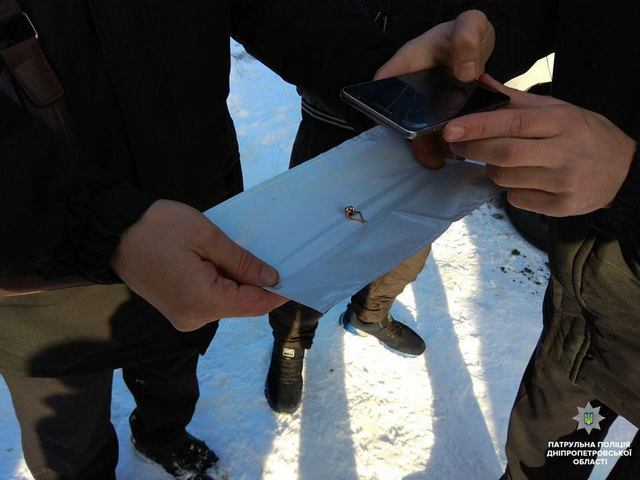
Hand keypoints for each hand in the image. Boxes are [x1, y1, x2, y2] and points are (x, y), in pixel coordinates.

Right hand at [112, 200, 286, 330]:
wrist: (112, 230)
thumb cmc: (158, 227)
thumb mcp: (207, 237)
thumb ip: (242, 262)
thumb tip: (272, 279)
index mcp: (203, 302)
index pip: (254, 304)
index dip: (278, 293)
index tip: (298, 278)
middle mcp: (195, 318)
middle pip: (241, 305)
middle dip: (258, 284)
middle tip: (272, 257)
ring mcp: (183, 316)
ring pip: (226, 302)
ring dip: (239, 282)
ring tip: (246, 255)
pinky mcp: (176, 309)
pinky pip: (210, 300)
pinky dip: (222, 284)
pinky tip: (224, 263)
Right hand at [374, 10, 495, 168]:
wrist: (478, 43)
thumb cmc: (468, 30)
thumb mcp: (469, 25)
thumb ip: (466, 40)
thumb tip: (466, 72)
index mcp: (409, 62)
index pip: (384, 85)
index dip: (383, 106)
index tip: (395, 126)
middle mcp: (411, 86)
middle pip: (401, 115)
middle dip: (412, 138)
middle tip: (426, 156)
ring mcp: (425, 103)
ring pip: (419, 128)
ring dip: (428, 146)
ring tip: (440, 161)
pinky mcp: (441, 113)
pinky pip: (436, 131)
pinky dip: (443, 144)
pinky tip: (454, 155)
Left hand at [442, 75, 637, 216]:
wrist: (623, 169)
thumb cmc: (582, 134)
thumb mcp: (557, 110)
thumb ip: (516, 99)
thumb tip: (480, 82)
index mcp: (562, 121)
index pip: (512, 122)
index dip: (477, 126)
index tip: (450, 129)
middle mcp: (565, 151)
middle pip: (504, 154)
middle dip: (474, 150)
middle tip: (459, 146)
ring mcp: (564, 182)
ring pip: (506, 179)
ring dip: (493, 170)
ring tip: (502, 162)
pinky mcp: (563, 206)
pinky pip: (517, 199)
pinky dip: (510, 190)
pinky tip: (524, 180)